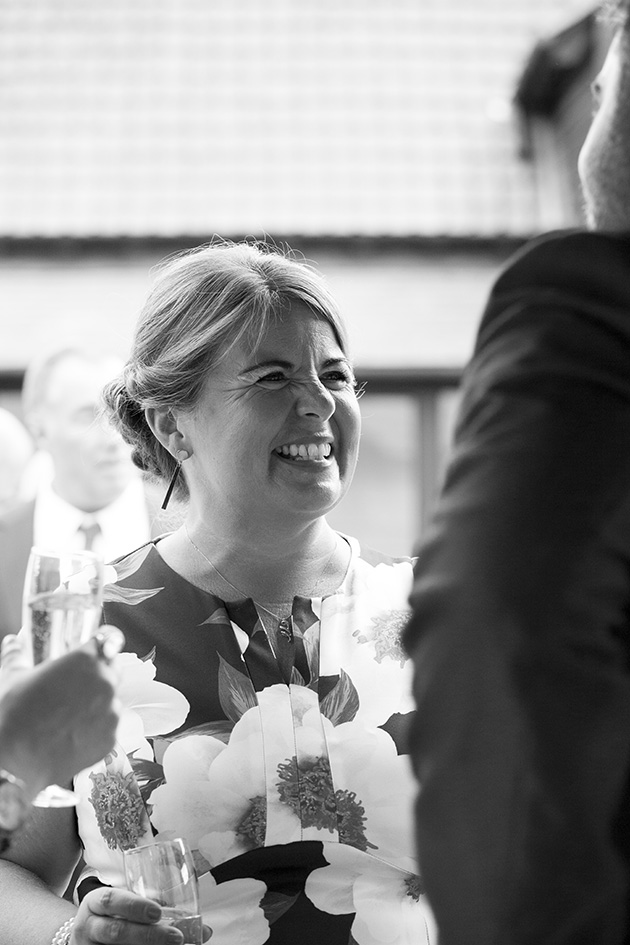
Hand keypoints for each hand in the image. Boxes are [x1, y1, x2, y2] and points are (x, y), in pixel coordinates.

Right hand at [0, 631, 120, 797]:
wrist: (17, 760)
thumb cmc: (15, 715)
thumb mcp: (14, 677)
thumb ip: (17, 655)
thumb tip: (12, 643)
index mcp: (86, 659)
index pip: (109, 641)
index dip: (103, 646)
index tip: (100, 650)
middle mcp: (105, 682)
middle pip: (113, 670)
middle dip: (100, 676)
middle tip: (76, 690)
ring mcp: (112, 712)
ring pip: (111, 701)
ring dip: (98, 705)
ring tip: (69, 718)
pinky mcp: (112, 738)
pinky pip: (109, 728)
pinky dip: (97, 730)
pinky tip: (73, 735)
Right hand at [72, 888, 183, 943]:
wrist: (84, 937)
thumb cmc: (112, 916)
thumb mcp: (124, 906)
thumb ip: (156, 910)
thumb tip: (204, 929)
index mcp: (95, 902)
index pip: (110, 899)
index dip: (133, 906)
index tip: (158, 912)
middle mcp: (88, 926)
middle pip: (115, 932)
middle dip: (147, 935)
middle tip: (176, 936)